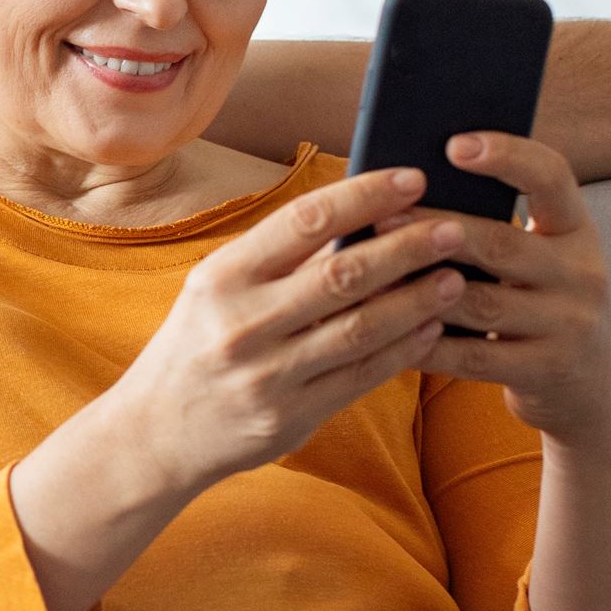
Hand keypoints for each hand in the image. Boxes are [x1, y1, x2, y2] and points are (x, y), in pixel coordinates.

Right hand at [112, 166, 470, 500]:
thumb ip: (280, 260)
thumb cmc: (197, 345)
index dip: (365, 196)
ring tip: (454, 278)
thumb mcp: (217, 290)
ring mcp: (266, 374)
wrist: (156, 433)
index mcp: (223, 276)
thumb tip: (362, 217)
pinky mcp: (289, 417)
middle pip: (343, 274)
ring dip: (417, 301)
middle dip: (407, 247)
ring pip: (361, 329)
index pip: (305, 220)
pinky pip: (360, 377)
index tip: (413, 178)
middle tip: (453, 228)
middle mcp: (242, 323)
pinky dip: (402, 350)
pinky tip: (430, 328)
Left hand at [405, 132, 610, 444]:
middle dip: (436, 228)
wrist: (594, 390)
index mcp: (578, 229)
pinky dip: (427, 344)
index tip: (455, 144)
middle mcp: (583, 272)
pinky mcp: (546, 371)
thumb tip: (408, 188)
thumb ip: (495, 226)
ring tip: (371, 276)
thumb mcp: (541, 259)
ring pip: (482, 302)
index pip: (553, 175)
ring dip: (421, 289)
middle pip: (502, 242)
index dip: (507, 156)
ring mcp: (569, 324)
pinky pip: (474, 357)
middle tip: (381, 216)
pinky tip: (387, 332)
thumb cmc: (541, 305)